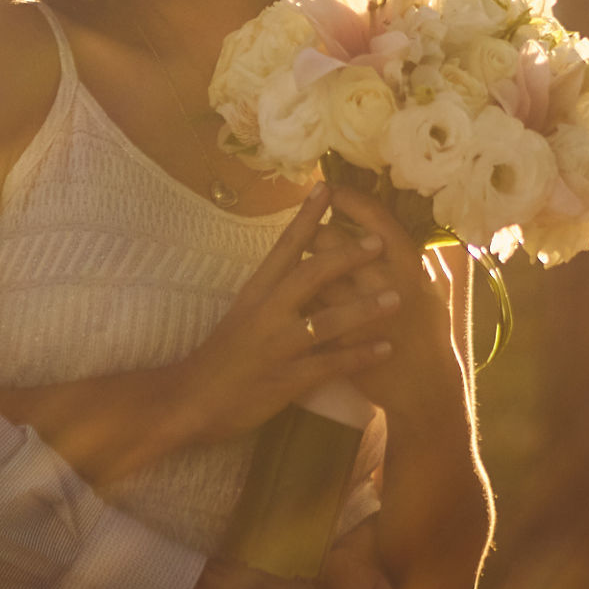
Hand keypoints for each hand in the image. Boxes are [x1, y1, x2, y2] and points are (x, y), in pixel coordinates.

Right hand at [172, 185, 398, 444]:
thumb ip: (273, 293)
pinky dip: (359, 356)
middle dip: (346, 257)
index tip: (326, 188)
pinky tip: (386, 349)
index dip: (306, 218)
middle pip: (309, 276)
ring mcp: (276, 347)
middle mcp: (266, 313)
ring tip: (396, 298)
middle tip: (378, 242)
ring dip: (364, 309)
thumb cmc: (221, 356)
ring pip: (326, 321)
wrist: (192, 399)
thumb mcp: (243, 314)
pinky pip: (329, 365)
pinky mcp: (285, 380)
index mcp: (255, 292)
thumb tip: (303, 266)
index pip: (283, 247)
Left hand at [316, 188, 461, 417]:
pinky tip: (300, 299)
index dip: (350, 199)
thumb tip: (397, 231)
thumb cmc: (430, 336)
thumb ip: (414, 261)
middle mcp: (386, 282)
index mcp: (409, 265)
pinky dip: (303, 302)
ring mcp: (361, 312)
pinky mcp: (342, 339)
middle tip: (311, 232)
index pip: (376, 218)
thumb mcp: (431, 291)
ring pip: (316, 275)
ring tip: (302, 263)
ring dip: (304, 267)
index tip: (331, 186)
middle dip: (316, 234)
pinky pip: (310, 310)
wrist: (423, 389)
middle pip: (334, 242)